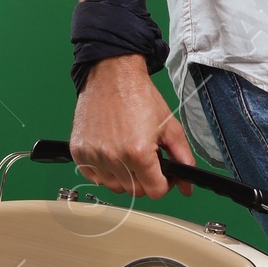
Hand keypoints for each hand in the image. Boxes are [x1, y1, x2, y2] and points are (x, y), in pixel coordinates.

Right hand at [69, 53, 193, 201]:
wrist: (113, 74)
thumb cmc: (139, 96)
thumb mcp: (169, 126)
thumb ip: (182, 158)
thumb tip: (188, 185)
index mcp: (138, 153)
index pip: (155, 191)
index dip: (164, 184)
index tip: (163, 174)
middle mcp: (114, 157)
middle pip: (135, 191)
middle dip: (145, 179)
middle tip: (147, 158)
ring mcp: (94, 156)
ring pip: (114, 186)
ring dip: (124, 176)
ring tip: (128, 153)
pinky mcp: (79, 151)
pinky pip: (93, 176)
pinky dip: (103, 170)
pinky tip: (112, 152)